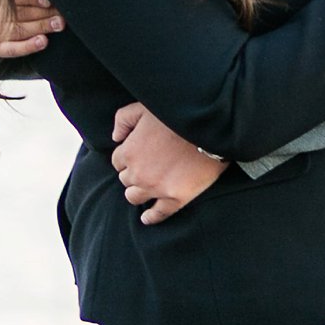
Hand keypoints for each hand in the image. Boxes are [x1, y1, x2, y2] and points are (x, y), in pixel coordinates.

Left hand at [111, 98, 228, 221]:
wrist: (209, 127)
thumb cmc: (176, 114)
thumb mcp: (143, 107)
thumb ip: (123, 119)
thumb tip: (116, 137)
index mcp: (129, 152)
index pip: (117, 161)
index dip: (127, 157)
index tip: (137, 154)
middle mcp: (138, 173)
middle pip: (125, 180)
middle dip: (133, 173)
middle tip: (146, 167)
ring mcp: (156, 188)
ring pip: (135, 197)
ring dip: (138, 192)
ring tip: (146, 188)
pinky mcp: (176, 198)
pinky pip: (158, 214)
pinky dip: (151, 217)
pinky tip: (147, 218)